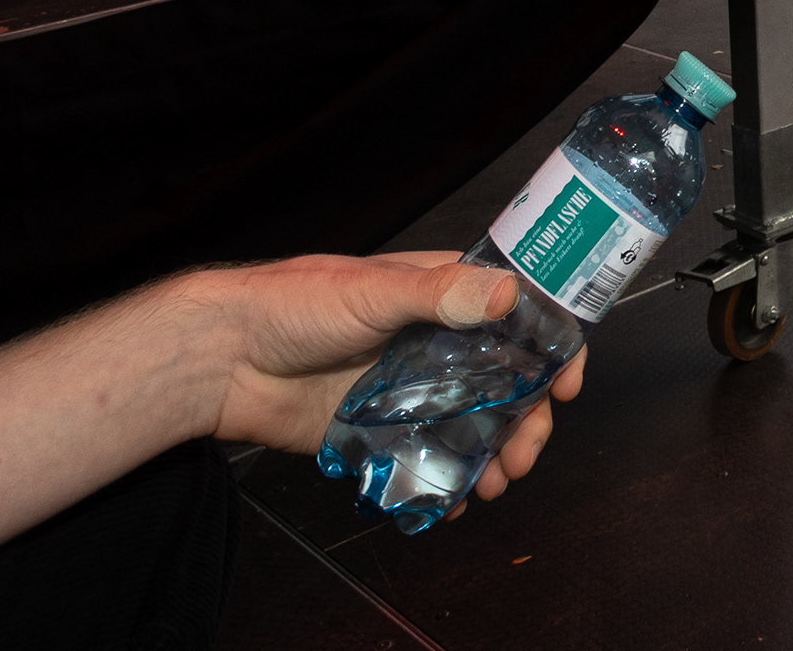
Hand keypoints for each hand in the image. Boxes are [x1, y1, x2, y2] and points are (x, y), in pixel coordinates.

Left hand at [183, 253, 586, 508]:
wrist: (223, 361)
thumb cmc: (292, 305)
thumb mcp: (370, 292)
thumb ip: (438, 294)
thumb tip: (505, 293)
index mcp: (441, 295)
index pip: (516, 313)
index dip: (551, 346)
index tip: (569, 381)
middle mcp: (433, 342)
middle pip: (504, 381)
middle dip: (527, 419)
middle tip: (527, 452)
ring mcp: (408, 389)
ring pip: (471, 425)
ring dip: (493, 455)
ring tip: (494, 484)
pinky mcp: (379, 430)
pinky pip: (425, 459)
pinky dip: (444, 482)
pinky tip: (451, 501)